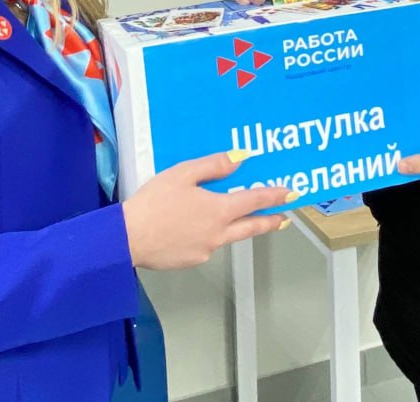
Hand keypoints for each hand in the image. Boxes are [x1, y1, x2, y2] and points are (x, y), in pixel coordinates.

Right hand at [122, 151, 292, 269]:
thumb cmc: (154, 202)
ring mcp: (206, 250)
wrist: (127, 239)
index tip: (292, 194)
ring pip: (228, 237)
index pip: (254, 201)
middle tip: (284, 219)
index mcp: (218, 210)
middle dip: (269, 222)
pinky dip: (209, 235)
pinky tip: (195, 228)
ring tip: (237, 219)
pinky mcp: (192, 260)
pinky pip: (207, 245)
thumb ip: (213, 166)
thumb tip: (241, 159)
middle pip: (251, 227)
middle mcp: (218, 234)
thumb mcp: (182, 174)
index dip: (275, 197)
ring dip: (238, 228)